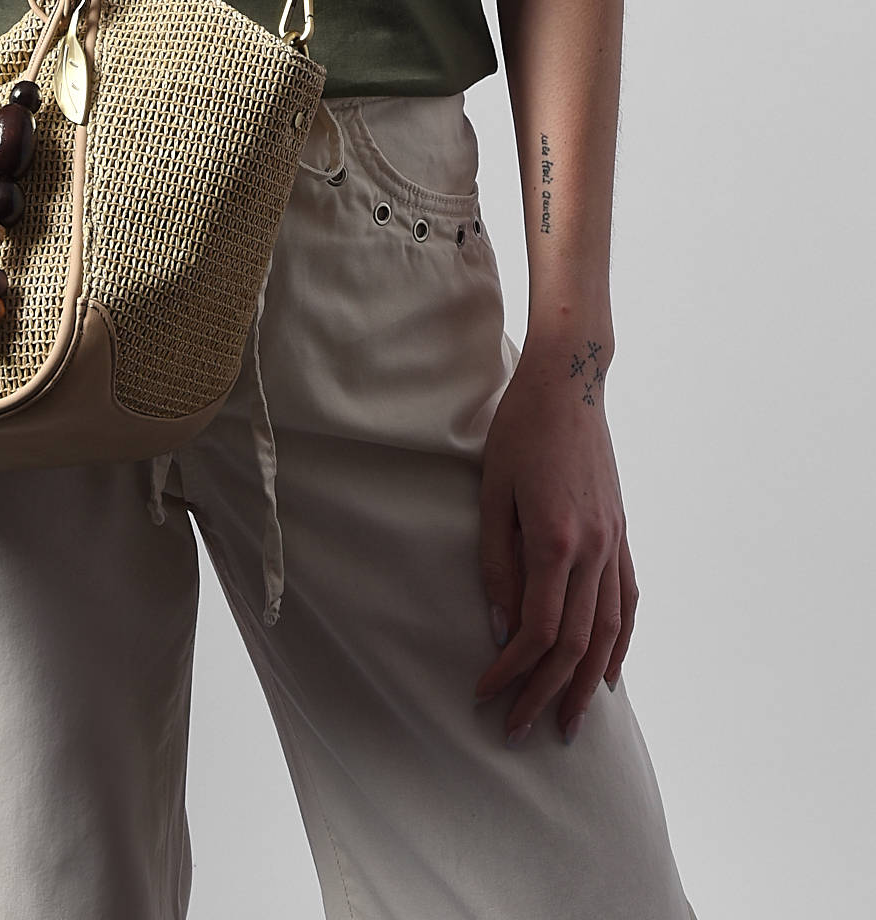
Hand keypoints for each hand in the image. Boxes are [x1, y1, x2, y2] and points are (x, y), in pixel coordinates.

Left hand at [473, 329, 636, 745]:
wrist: (569, 383)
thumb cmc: (519, 430)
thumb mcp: (492, 492)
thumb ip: (497, 562)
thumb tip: (503, 627)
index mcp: (556, 541)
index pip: (538, 631)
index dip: (512, 671)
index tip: (485, 693)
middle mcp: (595, 549)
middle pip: (575, 644)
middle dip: (545, 693)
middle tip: (519, 729)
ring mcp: (615, 542)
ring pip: (609, 632)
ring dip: (587, 683)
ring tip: (568, 721)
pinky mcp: (622, 533)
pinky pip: (628, 601)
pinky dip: (620, 643)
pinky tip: (608, 671)